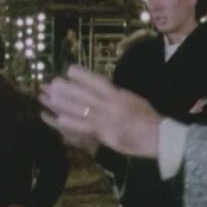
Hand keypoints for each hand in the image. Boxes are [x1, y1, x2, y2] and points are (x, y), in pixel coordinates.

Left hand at [39, 66, 161, 158]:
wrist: (160, 137)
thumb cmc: (149, 118)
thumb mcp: (134, 100)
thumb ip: (117, 95)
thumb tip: (101, 90)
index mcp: (120, 94)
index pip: (98, 81)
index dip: (82, 75)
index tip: (68, 69)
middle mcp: (112, 104)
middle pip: (84, 95)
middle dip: (66, 89)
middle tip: (49, 83)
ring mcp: (108, 119)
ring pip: (81, 110)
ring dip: (62, 104)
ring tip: (46, 98)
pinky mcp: (106, 134)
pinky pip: (84, 127)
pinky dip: (70, 124)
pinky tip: (56, 120)